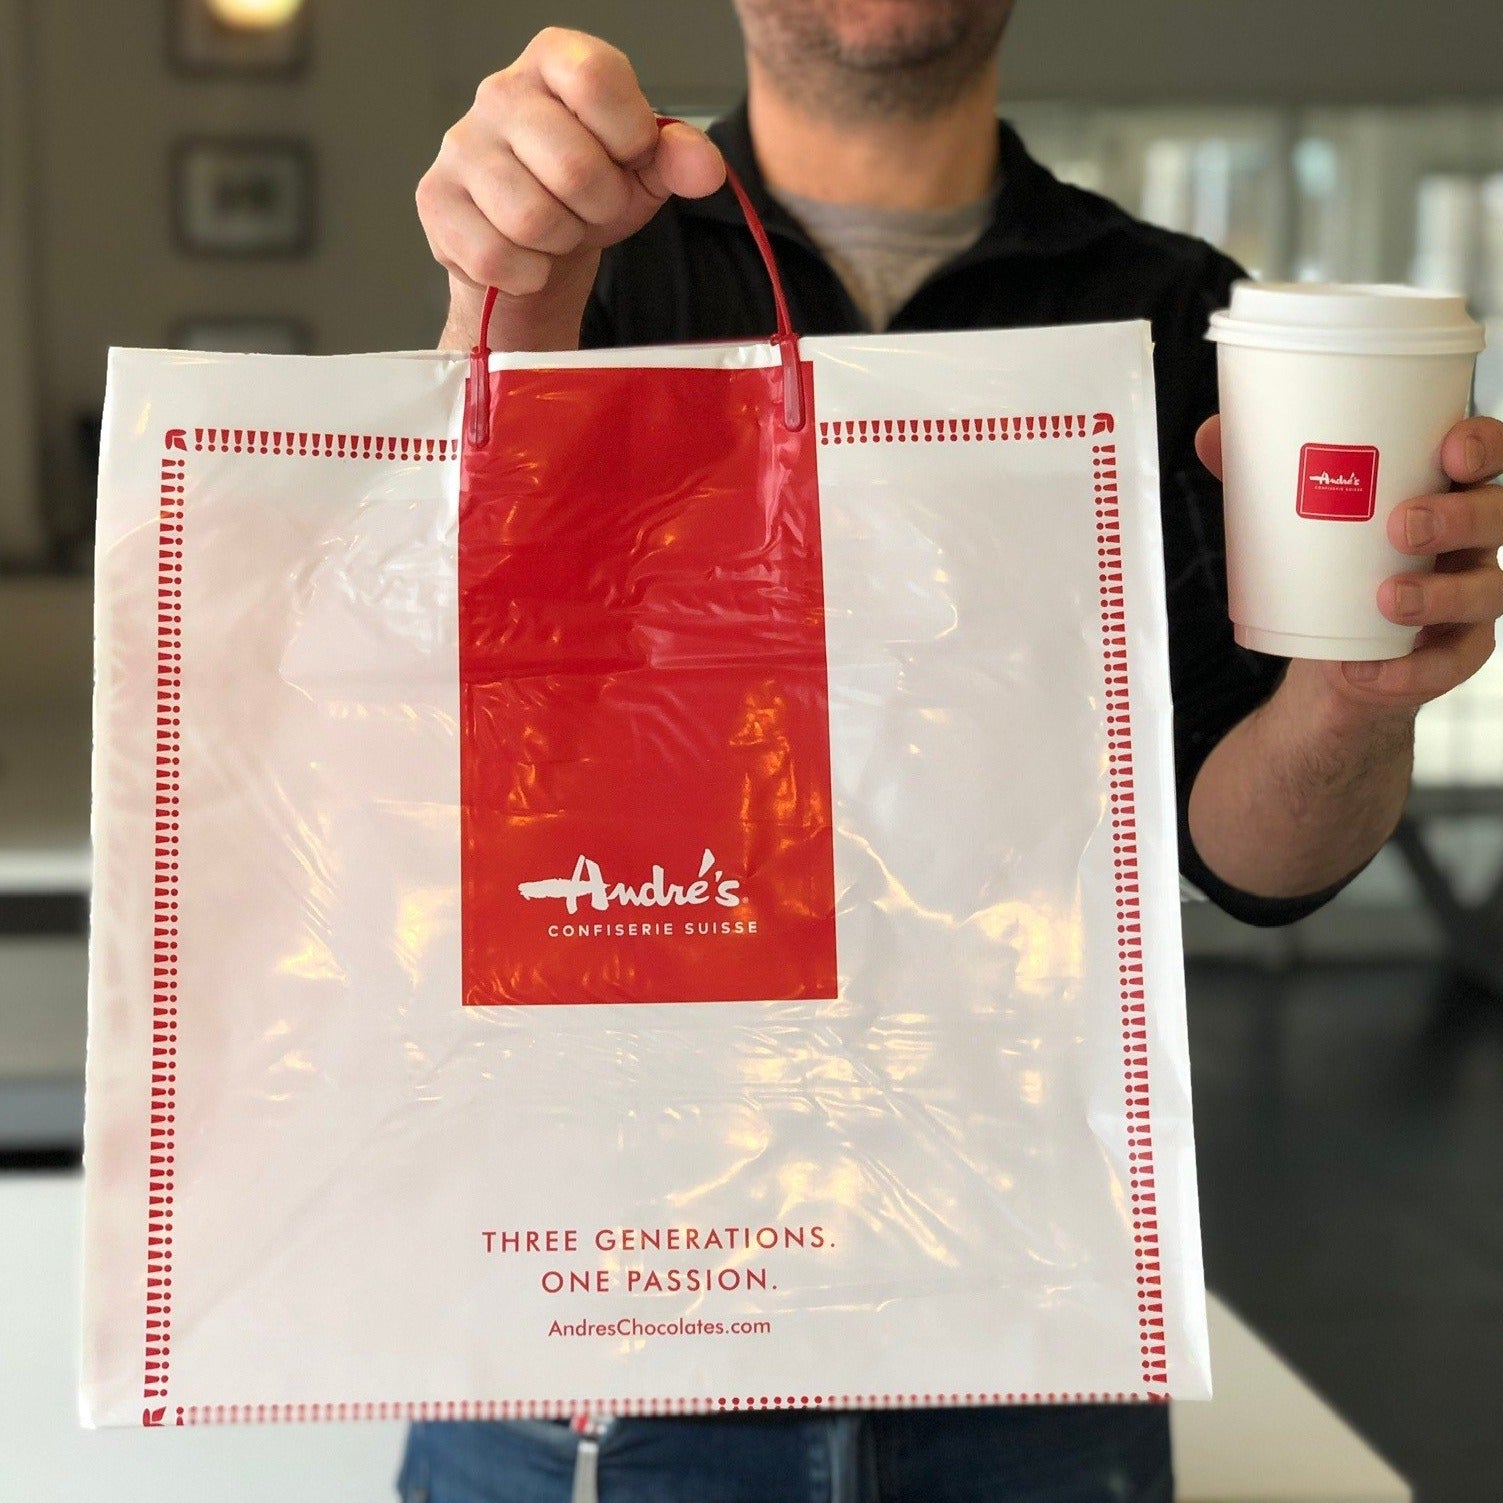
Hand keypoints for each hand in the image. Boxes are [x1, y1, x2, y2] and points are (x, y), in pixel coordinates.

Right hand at [416, 28, 724, 351]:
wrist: (537, 248)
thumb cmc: (589, 194)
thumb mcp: (643, 170)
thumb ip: (679, 159)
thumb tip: (704, 169)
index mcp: (555, 60)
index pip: (596, 79)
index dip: (627, 136)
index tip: (628, 157)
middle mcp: (500, 91)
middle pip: (572, 165)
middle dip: (599, 207)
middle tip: (591, 208)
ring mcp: (461, 146)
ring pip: (532, 219)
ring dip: (562, 241)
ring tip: (558, 230)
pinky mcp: (436, 201)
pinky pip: (496, 256)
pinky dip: (526, 274)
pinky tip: (527, 257)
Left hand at [1196, 413, 1502, 717]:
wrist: (1330, 652)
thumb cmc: (1327, 561)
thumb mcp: (1294, 516)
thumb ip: (1260, 473)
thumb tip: (1210, 434)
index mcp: (1442, 490)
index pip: (1486, 455)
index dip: (1484, 445)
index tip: (1451, 448)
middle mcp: (1470, 540)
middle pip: (1497, 517)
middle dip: (1460, 517)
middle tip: (1402, 524)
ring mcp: (1469, 596)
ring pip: (1486, 590)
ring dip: (1441, 594)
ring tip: (1387, 598)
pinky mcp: (1453, 655)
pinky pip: (1451, 664)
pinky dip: (1410, 670)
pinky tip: (1367, 669)